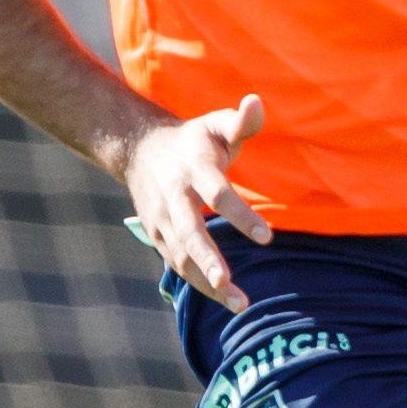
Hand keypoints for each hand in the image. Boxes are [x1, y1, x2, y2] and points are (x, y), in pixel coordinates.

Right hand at [121, 95, 271, 306]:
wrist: (139, 150)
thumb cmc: (193, 139)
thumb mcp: (216, 124)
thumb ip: (241, 120)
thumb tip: (256, 102)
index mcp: (193, 168)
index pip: (218, 194)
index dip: (241, 215)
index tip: (267, 238)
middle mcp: (174, 198)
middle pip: (189, 233)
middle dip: (209, 259)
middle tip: (231, 284)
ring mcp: (161, 220)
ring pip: (182, 256)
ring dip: (208, 282)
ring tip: (241, 305)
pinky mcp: (158, 236)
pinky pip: (178, 264)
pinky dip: (199, 283)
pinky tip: (226, 299)